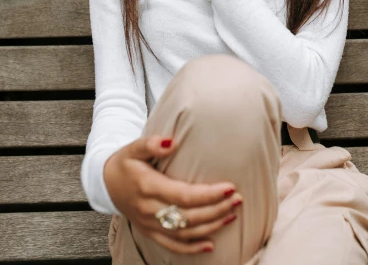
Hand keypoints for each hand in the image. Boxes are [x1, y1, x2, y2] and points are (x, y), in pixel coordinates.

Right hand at [104, 135, 241, 255]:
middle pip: (188, 216)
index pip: (183, 196)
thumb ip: (151, 143)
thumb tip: (171, 142)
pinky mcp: (150, 232)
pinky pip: (172, 245)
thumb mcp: (134, 147)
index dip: (208, 195)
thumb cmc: (125, 162)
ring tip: (232, 214)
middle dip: (216, 209)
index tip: (230, 187)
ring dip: (211, 226)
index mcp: (148, 187)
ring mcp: (150, 224)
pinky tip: (211, 245)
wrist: (106, 183)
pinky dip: (192, 248)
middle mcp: (149, 210)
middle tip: (238, 199)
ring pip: (184, 233)